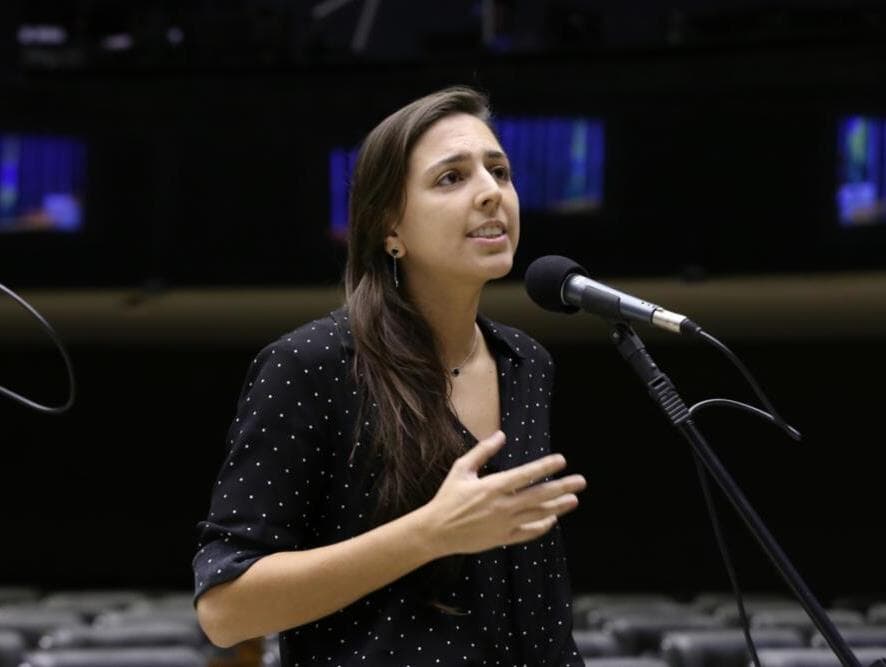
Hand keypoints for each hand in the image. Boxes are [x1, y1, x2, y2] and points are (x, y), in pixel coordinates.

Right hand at [418, 430, 586, 557]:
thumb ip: (482, 451)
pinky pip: (528, 533)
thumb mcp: (461, 469)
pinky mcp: (502, 539)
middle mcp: (502, 506)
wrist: (436, 531)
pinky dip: (542, 526)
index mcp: (492, 487)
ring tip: (574, 500)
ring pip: (538, 514)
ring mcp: (504, 524)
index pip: (526, 475)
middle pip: (539, 496)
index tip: (562, 460)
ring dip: (558, 507)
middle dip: (562, 487)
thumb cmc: (448, 497)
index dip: (545, 467)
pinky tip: (552, 519)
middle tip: (581, 482)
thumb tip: (501, 435)